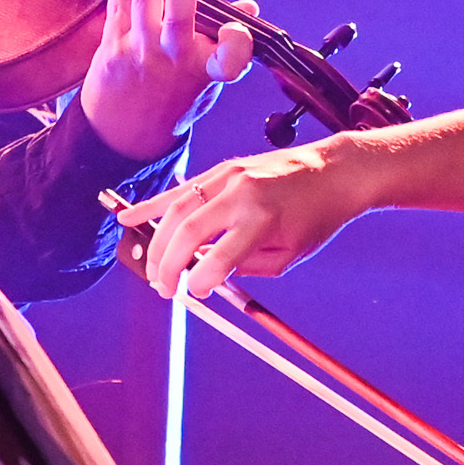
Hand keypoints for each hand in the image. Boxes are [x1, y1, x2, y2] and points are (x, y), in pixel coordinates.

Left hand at [76, 0, 254, 157]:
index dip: (239, 41)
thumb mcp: (208, 80)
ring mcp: (140, 52)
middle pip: (180, 8)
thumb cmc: (174, 99)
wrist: (126, 135)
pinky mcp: (112, 48)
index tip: (239, 28)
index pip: (232, 56)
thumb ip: (227, 44)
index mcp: (204, 71)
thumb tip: (249, 8)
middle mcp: (173, 59)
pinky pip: (119, 5)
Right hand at [113, 141, 371, 299]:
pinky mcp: (223, 169)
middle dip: (168, 265)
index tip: (195, 294)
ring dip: (158, 243)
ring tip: (153, 270)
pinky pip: (181, 190)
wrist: (335, 171)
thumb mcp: (290, 253)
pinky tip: (128, 218)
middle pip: (188, 232)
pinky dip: (153, 205)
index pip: (220, 257)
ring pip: (177, 210)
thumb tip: (208, 272)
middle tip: (164, 289)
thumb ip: (248, 265)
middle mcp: (241, 194)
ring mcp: (229, 177)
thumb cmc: (317, 216)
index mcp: (262, 219)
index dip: (201, 281)